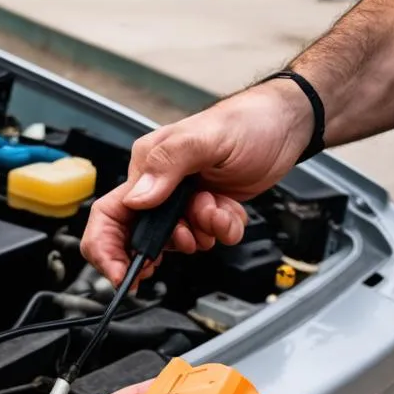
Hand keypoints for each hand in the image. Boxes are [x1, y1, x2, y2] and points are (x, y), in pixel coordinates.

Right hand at [82, 80, 315, 286]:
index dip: (107, 249)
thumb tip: (138, 199)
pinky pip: (204, 238)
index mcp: (147, 168)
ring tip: (217, 210)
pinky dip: (221, 232)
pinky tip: (229, 210)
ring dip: (199, 235)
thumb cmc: (248, 121)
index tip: (122, 272)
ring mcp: (181, 202)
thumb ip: (168, 166)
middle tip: (179, 248)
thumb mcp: (205, 138)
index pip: (109, 214)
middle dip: (161, 247)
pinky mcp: (204, 211)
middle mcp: (158, 187)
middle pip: (137, 237)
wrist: (287, 126)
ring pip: (175, 242)